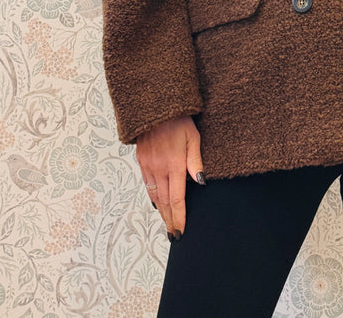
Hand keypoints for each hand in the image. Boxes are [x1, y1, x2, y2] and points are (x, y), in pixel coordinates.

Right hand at [136, 116, 204, 237]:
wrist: (156, 107)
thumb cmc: (179, 120)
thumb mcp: (194, 138)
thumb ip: (196, 162)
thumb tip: (200, 182)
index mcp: (174, 165)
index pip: (177, 198)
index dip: (179, 217)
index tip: (181, 231)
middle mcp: (159, 168)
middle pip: (165, 202)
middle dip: (169, 220)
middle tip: (173, 235)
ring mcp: (148, 166)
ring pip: (154, 195)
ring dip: (161, 211)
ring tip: (166, 223)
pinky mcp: (142, 161)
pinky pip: (147, 184)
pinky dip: (153, 197)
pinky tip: (157, 203)